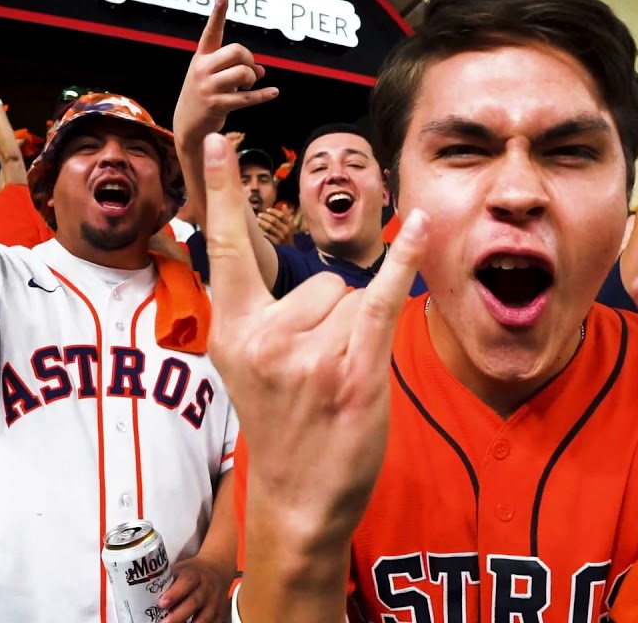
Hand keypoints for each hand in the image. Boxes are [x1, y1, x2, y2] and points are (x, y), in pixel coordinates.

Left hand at [158, 555, 230, 622]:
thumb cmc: (192, 572)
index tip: (162, 603)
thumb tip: (143, 594)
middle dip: (178, 615)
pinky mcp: (220, 612)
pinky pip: (214, 622)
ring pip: (205, 616)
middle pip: (194, 602)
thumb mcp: (181, 569)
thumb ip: (167, 581)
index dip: (175, 593)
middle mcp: (206, 588)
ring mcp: (214, 601)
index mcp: (194, 575)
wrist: (218, 568)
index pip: (186, 582)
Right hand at [173, 0, 277, 156]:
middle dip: (250, 60)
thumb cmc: (204, 95)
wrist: (186, 124)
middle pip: (237, 51)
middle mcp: (202, 68)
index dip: (218, 14)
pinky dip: (263, 95)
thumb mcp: (214, 78)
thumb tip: (262, 70)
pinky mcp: (216, 105)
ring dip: (252, 79)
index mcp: (201, 57)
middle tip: (250, 71)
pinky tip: (274, 92)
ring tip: (248, 86)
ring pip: (243, 73)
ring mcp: (208, 87)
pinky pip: (247, 98)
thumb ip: (236, 69)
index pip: (211, 31)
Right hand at [201, 132, 425, 551]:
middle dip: (328, 317)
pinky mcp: (354, 367)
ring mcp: (310, 353)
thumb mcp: (244, 369)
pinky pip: (381, 297)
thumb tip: (285, 271)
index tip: (215, 138)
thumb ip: (257, 317)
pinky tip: (421, 224)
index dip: (224, 191)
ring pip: (349, 297)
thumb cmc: (280, 429)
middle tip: (315, 374)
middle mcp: (265, 337)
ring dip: (353, 332)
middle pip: (319, 281)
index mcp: (231, 332)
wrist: (298, 499)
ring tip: (335, 382)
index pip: (225, 248)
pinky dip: (406, 259)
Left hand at [257, 207, 294, 245]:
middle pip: (274, 220)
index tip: (267, 209)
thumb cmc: (287, 237)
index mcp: (290, 225)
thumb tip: (283, 205)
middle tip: (259, 214)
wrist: (289, 252)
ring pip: (269, 227)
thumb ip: (287, 216)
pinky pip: (266, 235)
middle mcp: (286, 231)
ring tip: (257, 220)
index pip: (281, 215)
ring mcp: (280, 237)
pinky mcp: (275, 244)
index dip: (274, 211)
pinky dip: (261, 231)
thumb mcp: (290, 226)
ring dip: (262, 222)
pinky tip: (257, 229)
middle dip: (265, 216)